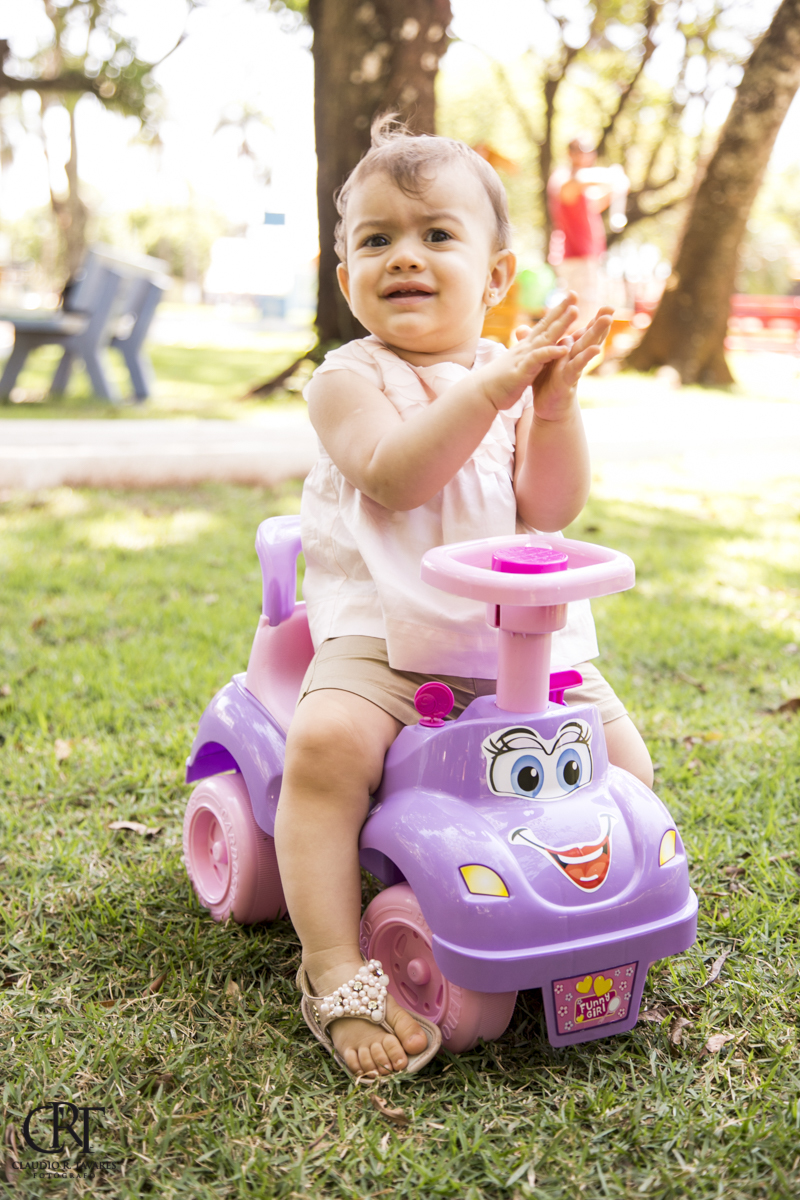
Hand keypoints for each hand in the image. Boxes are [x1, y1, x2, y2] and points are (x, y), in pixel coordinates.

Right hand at [473, 294, 578, 411]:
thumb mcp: (517, 363)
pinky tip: (564, 349)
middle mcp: (526, 348)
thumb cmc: (500, 380)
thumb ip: (527, 352)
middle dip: (561, 310)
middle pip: (547, 326)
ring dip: (560, 324)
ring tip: (575, 311)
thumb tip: (533, 344)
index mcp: (527, 347)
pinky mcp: (522, 371)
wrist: (482, 393)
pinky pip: (538, 359)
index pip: (544, 325)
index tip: (570, 297)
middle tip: (574, 293)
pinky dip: (550, 352)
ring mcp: (524, 358)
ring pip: (545, 338)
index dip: (557, 311)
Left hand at [532, 305, 613, 421]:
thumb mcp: (539, 359)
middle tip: (611, 307)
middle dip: (600, 322)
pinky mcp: (568, 379)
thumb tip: (520, 328)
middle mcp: (574, 357)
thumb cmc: (545, 382)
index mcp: (568, 350)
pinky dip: (585, 357)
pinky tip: (596, 348)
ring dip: (597, 333)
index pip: (582, 331)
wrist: (547, 407)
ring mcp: (573, 367)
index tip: (605, 305)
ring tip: (607, 320)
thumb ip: (534, 344)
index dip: (592, 319)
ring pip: (586, 347)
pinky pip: (577, 366)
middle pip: (588, 336)